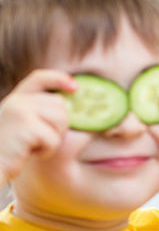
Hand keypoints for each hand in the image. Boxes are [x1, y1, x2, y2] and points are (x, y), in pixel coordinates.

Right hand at [0, 69, 74, 184]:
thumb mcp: (23, 126)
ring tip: (33, 145)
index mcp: (16, 99)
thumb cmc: (11, 151)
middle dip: (59, 125)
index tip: (75, 87)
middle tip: (39, 139)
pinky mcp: (25, 125)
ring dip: (54, 138)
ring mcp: (20, 110)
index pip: (39, 78)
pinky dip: (47, 150)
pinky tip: (29, 152)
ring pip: (61, 120)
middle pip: (60, 104)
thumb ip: (39, 112)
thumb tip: (71, 106)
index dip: (59, 79)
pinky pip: (54, 138)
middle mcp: (17, 100)